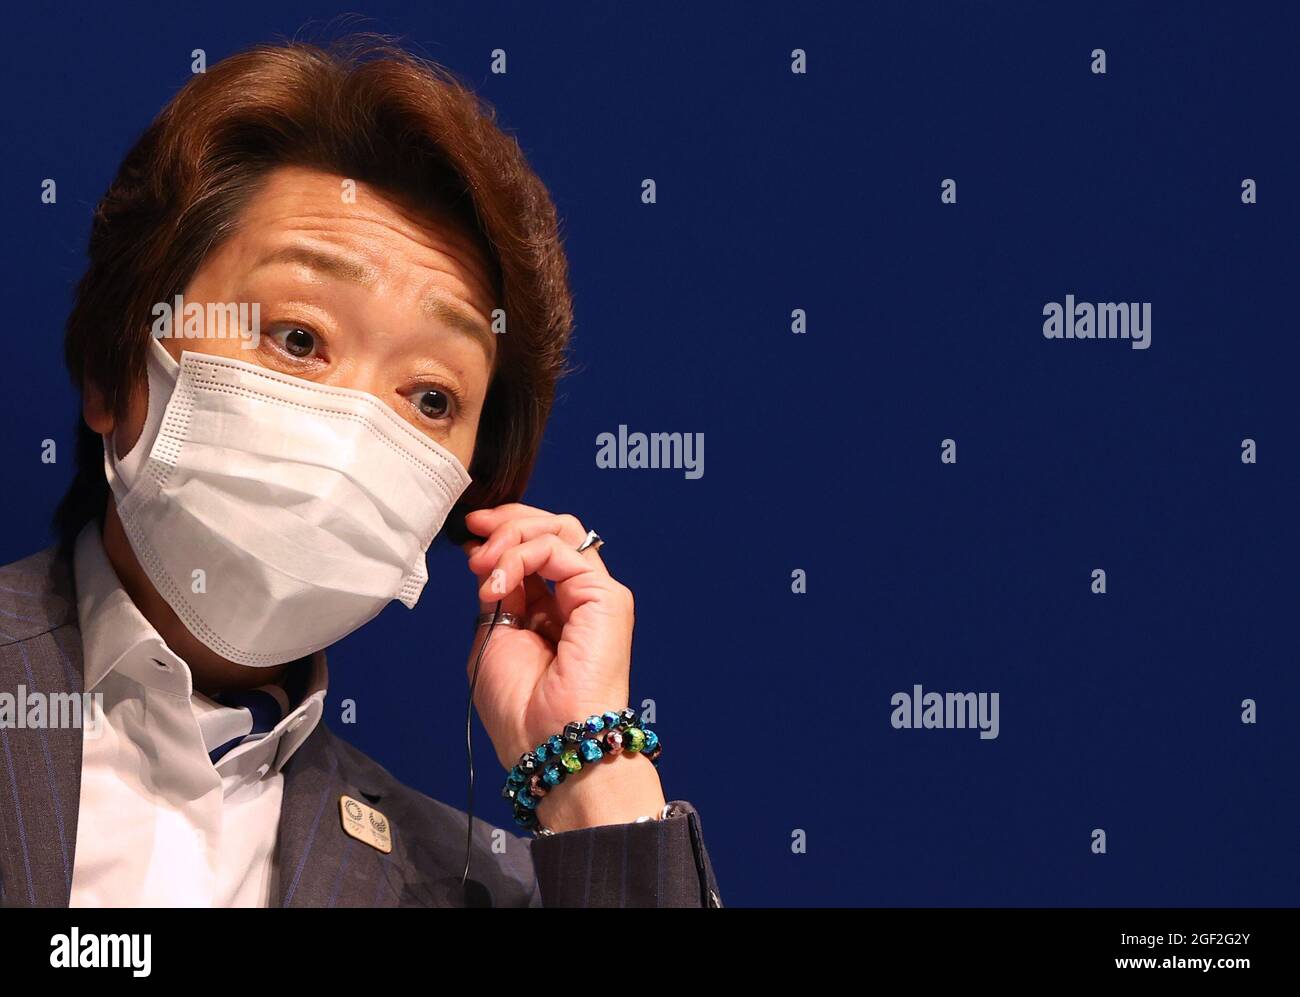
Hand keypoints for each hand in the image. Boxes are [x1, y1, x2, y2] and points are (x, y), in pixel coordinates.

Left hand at [463, 504, 665, 830]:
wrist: (549, 745)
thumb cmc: (522, 712)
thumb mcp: (494, 639)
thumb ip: (498, 597)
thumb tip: (490, 561)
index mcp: (555, 609)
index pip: (536, 549)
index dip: (502, 534)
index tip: (467, 537)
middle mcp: (579, 597)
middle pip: (552, 528)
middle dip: (508, 522)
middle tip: (473, 534)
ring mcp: (595, 594)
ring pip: (560, 529)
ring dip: (511, 537)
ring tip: (482, 564)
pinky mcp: (605, 597)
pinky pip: (560, 549)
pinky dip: (521, 555)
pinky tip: (499, 583)